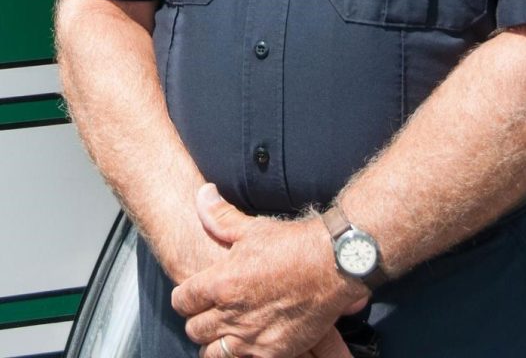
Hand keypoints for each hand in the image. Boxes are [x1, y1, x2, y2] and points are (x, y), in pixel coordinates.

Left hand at [172, 184, 366, 357]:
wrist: (332, 265)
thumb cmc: (292, 244)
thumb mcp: (253, 227)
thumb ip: (220, 216)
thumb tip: (202, 195)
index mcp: (221, 283)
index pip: (182, 300)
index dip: (185, 296)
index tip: (194, 292)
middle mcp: (230, 315)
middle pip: (195, 329)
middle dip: (199, 319)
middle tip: (212, 309)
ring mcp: (250, 337)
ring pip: (212, 353)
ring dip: (216, 341)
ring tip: (227, 330)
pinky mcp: (272, 353)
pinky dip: (242, 353)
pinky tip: (251, 338)